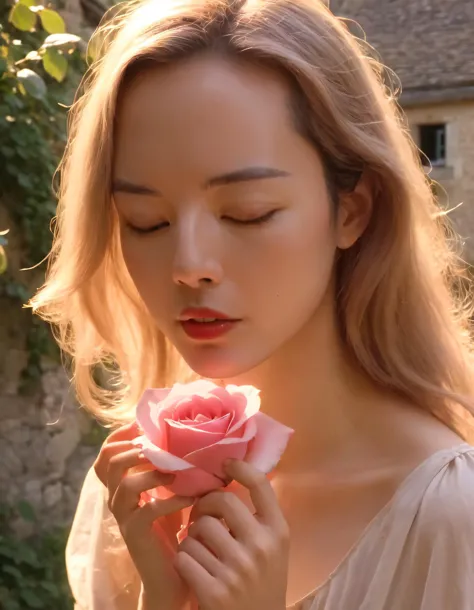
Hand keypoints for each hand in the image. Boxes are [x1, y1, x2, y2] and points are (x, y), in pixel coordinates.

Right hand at [93, 421, 194, 609]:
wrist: (173, 571)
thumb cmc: (174, 523)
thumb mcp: (169, 488)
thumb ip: (169, 465)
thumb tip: (190, 431)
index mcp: (121, 483)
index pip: (107, 452)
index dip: (121, 434)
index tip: (145, 425)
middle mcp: (116, 497)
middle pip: (109, 461)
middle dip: (136, 448)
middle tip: (160, 446)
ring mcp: (123, 516)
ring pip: (125, 484)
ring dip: (152, 472)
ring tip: (176, 472)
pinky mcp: (135, 534)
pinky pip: (148, 511)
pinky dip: (172, 500)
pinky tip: (190, 499)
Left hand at [174, 459, 288, 609]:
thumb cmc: (263, 582)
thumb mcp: (274, 549)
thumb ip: (258, 518)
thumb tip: (235, 473)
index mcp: (278, 533)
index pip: (260, 485)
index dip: (240, 467)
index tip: (225, 464)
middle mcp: (260, 548)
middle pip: (221, 501)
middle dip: (203, 504)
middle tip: (200, 514)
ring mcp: (237, 571)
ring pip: (196, 530)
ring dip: (191, 537)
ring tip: (198, 548)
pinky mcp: (214, 592)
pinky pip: (184, 557)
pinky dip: (183, 560)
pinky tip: (192, 568)